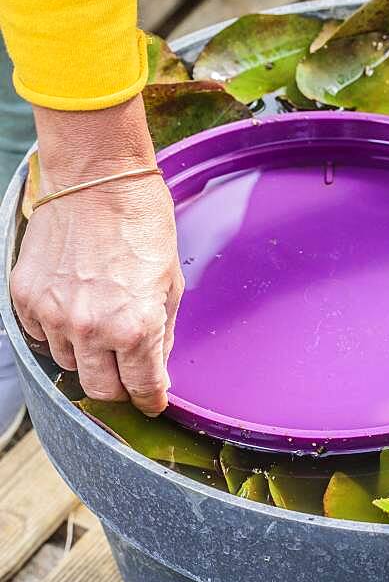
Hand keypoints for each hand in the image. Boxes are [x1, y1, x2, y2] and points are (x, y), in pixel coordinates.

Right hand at [10, 97, 183, 415]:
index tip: (152, 403)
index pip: (141, 388)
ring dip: (86, 357)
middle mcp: (91, 329)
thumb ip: (162, 331)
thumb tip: (156, 363)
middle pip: (100, 390)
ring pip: (67, 364)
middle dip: (119, 388)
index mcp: (135, 327)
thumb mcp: (170, 281)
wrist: (97, 178)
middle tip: (127, 374)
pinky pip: (39, 337)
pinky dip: (56, 333)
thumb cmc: (142, 223)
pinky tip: (73, 311)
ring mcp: (53, 315)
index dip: (150, 400)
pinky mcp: (24, 298)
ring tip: (100, 326)